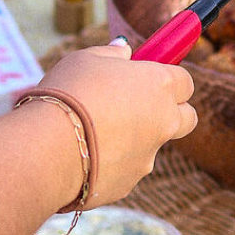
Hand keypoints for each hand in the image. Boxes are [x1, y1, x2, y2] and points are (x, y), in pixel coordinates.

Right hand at [38, 43, 196, 203]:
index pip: (185, 81)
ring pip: (152, 145)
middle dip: (170, 111)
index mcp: (160, 85)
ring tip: (93, 131)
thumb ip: (112, 53)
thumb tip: (124, 51)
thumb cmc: (68, 94)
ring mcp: (149, 156)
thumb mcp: (86, 59)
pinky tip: (82, 153)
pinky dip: (111, 161)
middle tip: (138, 105)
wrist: (47, 148)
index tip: (149, 76)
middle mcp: (164, 121)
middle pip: (187, 117)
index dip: (168, 78)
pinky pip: (126, 168)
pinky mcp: (130, 183)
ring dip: (134, 138)